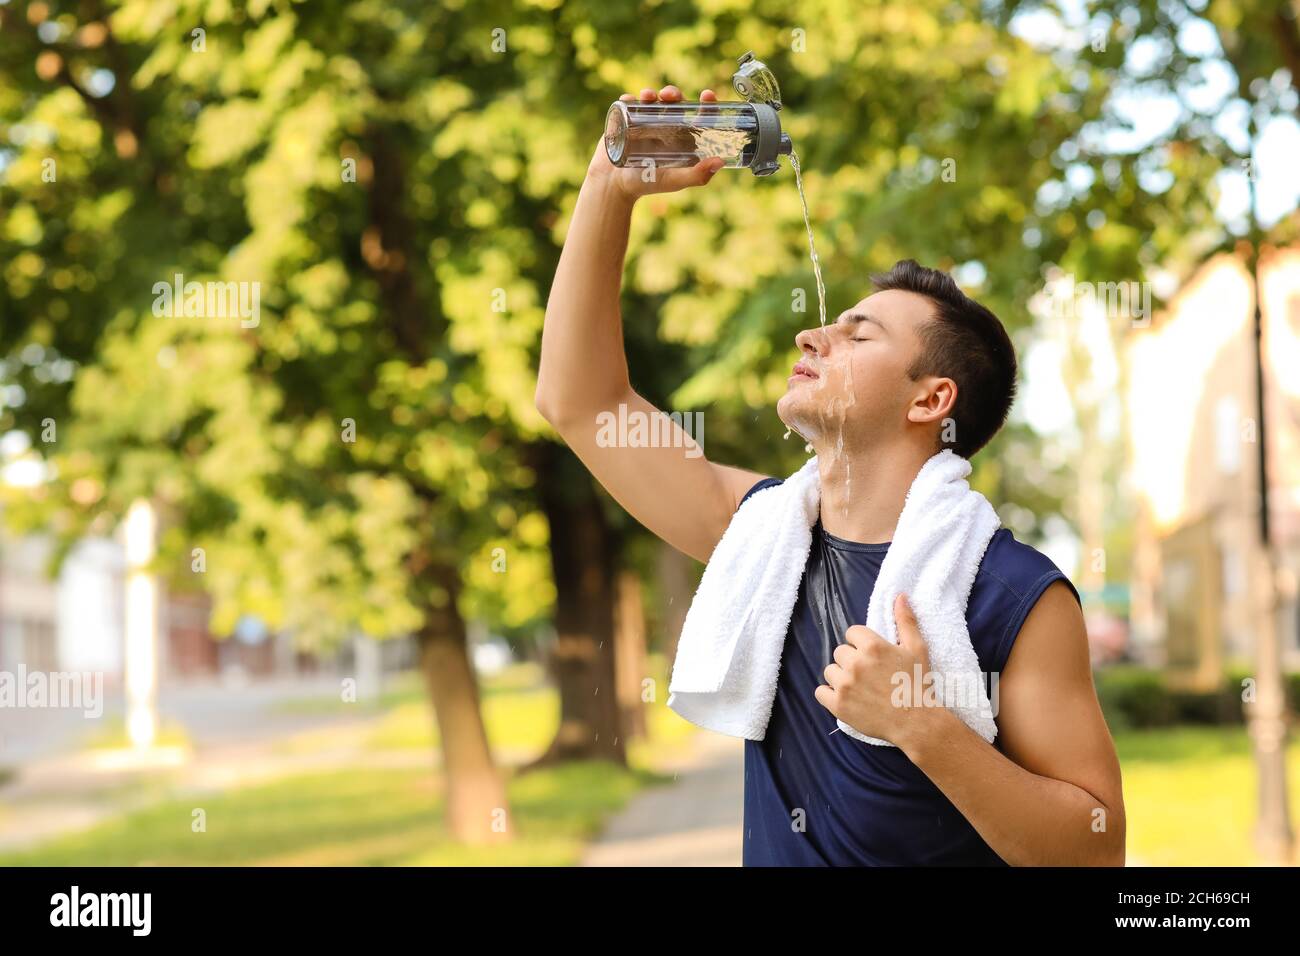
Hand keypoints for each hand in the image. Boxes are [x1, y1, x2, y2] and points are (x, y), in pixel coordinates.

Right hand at [587, 84, 725, 200]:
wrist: (614, 185)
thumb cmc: (647, 184)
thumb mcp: (674, 180)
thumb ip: (697, 176)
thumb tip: (721, 162)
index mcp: (681, 138)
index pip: (696, 116)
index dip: (704, 104)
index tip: (707, 95)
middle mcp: (665, 127)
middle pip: (674, 103)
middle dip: (673, 93)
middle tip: (669, 96)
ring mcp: (645, 122)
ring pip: (652, 100)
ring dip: (651, 93)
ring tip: (647, 96)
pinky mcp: (626, 120)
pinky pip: (629, 104)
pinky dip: (630, 99)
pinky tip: (629, 99)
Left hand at [813, 594, 940, 746]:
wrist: (917, 722)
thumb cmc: (918, 683)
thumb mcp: (917, 648)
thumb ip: (905, 620)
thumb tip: (899, 596)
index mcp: (872, 646)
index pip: (852, 632)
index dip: (861, 643)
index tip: (873, 656)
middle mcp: (855, 663)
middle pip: (840, 652)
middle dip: (851, 660)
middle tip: (869, 674)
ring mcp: (844, 685)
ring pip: (830, 671)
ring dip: (841, 677)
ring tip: (860, 688)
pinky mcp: (838, 705)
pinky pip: (820, 692)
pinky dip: (829, 695)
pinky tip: (846, 698)